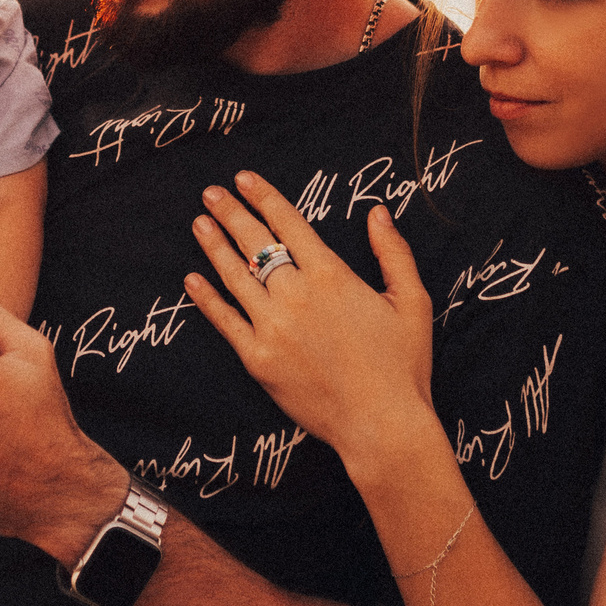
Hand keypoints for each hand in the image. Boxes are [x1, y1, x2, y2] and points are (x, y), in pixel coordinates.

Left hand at [185, 172, 435, 463]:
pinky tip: (193, 279)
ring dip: (214, 246)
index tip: (244, 179)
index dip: (264, 197)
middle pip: (255, 243)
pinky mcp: (258, 359)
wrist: (382, 426)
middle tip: (211, 193)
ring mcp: (273, 327)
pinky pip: (225, 321)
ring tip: (199, 224)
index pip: (289, 224)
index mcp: (332, 276)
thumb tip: (377, 212)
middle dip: (231, 213)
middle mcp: (297, 295)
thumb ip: (392, 253)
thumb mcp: (412, 302)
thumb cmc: (403, 366)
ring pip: (235, 276)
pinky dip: (207, 298)